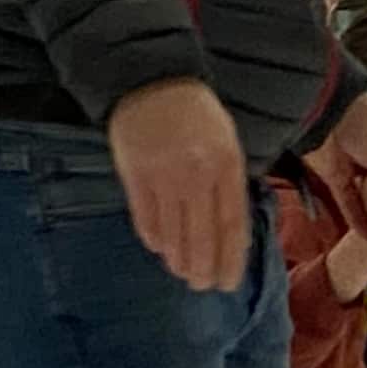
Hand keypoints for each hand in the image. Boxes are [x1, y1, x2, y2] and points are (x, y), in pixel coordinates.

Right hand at [108, 78, 251, 291]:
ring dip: (179, 258)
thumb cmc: (197, 115)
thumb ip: (230, 183)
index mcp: (226, 164)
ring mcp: (163, 175)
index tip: (228, 281)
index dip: (230, 258)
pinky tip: (160, 249)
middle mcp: (196, 173)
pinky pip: (145, 217)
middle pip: (202, 234)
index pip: (231, 223)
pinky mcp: (134, 174)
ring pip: (173, 232)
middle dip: (203, 267)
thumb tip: (231, 232)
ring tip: (183, 273)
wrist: (152, 81)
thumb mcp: (227, 142)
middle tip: (202, 286)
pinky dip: (154, 238)